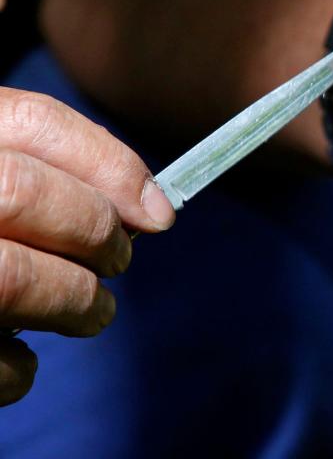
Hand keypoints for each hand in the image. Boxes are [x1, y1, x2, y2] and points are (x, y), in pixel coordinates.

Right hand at [0, 89, 174, 404]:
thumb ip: (35, 169)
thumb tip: (147, 208)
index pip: (32, 122)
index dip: (109, 165)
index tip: (158, 211)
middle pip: (21, 192)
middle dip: (93, 230)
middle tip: (120, 261)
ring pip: (8, 278)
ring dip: (73, 302)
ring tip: (93, 312)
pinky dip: (12, 370)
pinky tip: (20, 362)